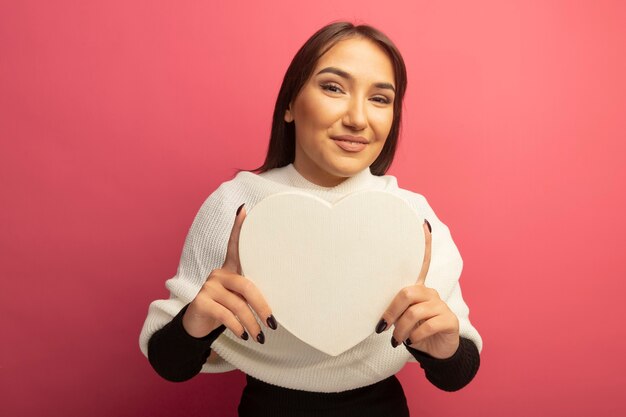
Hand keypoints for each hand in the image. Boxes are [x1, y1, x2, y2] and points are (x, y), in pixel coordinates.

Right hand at [182, 204, 276, 342]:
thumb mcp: (238, 299)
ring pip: (237, 304)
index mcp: (230, 269)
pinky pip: (224, 314)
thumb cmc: (224, 309)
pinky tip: (242, 334)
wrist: (197, 326)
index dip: (239, 227)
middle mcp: (218, 273)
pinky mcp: (200, 302)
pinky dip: (237, 326)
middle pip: (246, 284)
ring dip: (251, 323)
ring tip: (260, 337)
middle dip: (262, 305)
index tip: (245, 210)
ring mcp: (208, 286)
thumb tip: (276, 304)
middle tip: (272, 323)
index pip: (235, 245)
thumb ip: (250, 294)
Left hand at [376, 220, 459, 358]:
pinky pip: (427, 325)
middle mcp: (431, 293)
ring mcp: (441, 305)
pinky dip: (415, 335)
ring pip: (415, 312)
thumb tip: (373, 308)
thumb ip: (393, 308)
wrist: (436, 351)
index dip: (424, 243)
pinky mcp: (450, 321)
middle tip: (383, 327)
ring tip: (397, 340)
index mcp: (418, 289)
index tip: (422, 224)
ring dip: (401, 329)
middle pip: (408, 292)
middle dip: (392, 312)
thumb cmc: (414, 330)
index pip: (422, 262)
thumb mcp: (401, 317)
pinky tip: (413, 340)